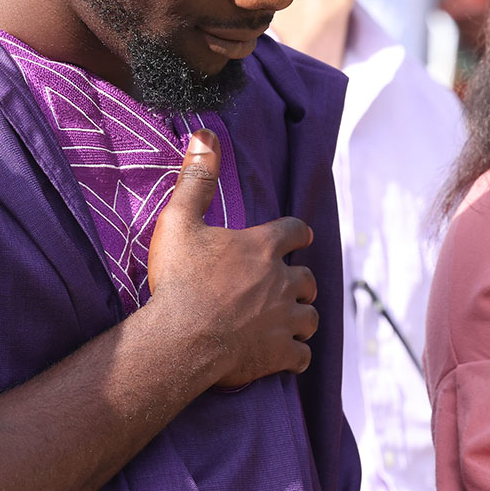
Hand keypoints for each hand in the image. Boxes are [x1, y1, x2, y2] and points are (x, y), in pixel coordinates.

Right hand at [148, 129, 316, 388]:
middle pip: (308, 279)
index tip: (300, 236)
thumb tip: (204, 134)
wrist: (180, 339)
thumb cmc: (179, 280)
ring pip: (310, 318)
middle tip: (290, 285)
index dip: (298, 234)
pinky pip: (302, 356)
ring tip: (290, 321)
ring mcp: (284, 320)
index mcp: (262, 248)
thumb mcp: (180, 220)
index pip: (295, 232)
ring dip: (302, 317)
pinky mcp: (280, 355)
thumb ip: (197, 178)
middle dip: (301, 281)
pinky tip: (286, 356)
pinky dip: (296, 355)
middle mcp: (282, 282)